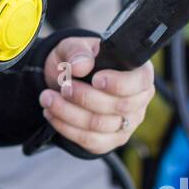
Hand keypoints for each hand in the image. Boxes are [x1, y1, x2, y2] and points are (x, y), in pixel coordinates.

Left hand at [38, 37, 153, 155]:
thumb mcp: (75, 47)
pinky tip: (51, 113)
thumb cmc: (79, 61)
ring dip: (68, 112)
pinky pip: (89, 140)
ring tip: (47, 98)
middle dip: (85, 98)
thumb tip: (81, 66)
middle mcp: (138, 101)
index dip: (119, 83)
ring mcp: (125, 125)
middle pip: (118, 106)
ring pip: (99, 125)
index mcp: (139, 73)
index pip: (140, 82)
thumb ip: (78, 51)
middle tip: (63, 87)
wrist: (66, 80)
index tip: (96, 79)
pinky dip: (66, 127)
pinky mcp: (108, 141)